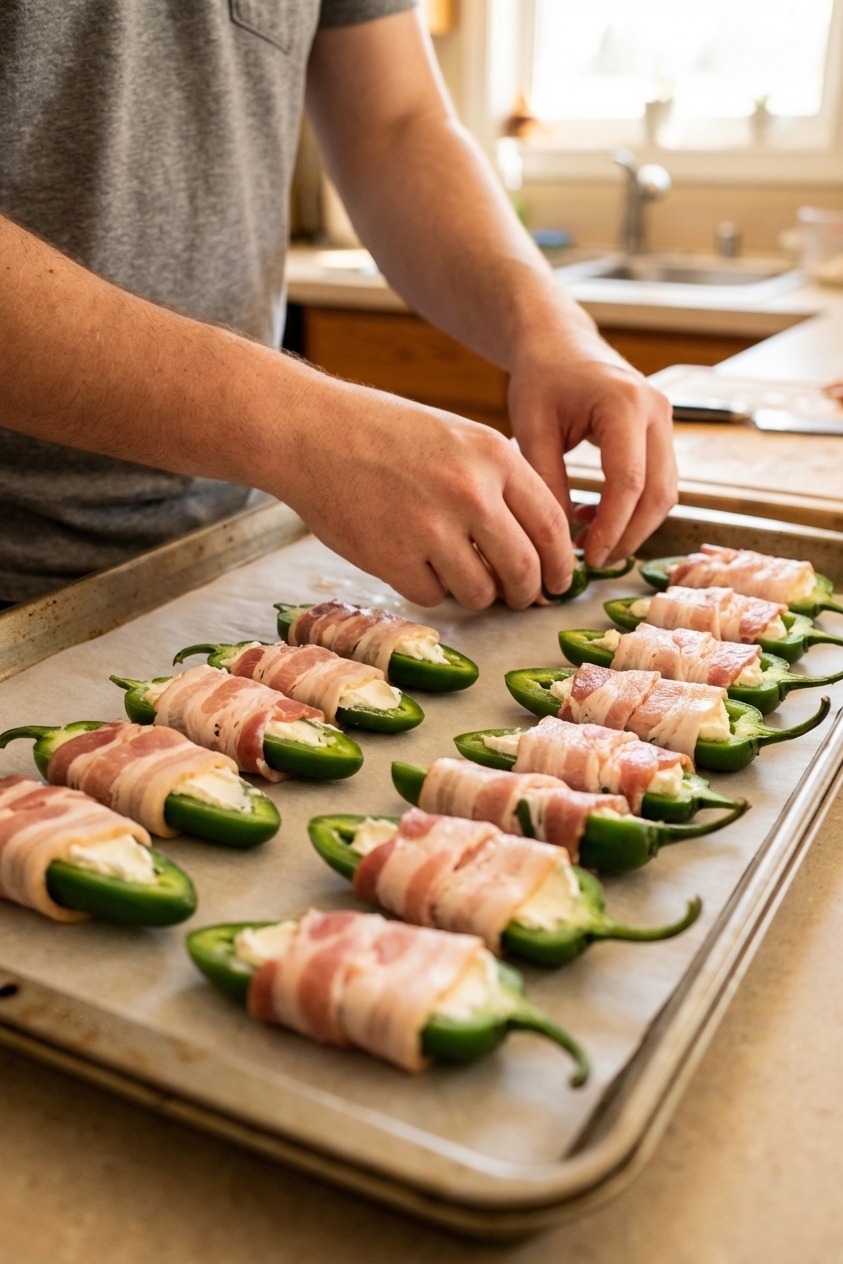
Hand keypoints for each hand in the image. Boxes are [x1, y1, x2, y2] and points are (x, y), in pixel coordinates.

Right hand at [276, 374, 573, 609]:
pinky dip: (427, 588)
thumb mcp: (458, 437)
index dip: (560, 564)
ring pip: (480, 592)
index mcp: (494, 456)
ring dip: (476, 595)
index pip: (551, 526)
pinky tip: (411, 562)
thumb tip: (536, 546)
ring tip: (457, 576)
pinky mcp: (392, 558)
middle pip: (524, 569)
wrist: (312, 431)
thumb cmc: (385, 434)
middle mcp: (469, 492)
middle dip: (526, 593)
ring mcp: (430, 528)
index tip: (559, 582)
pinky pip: (432, 596)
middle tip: (519, 599)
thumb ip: (499, 483)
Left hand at [508, 329, 676, 567]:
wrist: (559, 344)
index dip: (612, 527)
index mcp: (624, 404)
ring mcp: (665, 421)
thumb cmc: (541, 379)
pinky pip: (659, 482)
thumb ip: (546, 480)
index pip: (629, 482)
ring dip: (634, 526)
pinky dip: (634, 509)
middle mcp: (656, 411)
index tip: (587, 557)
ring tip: (591, 542)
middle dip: (629, 535)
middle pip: (659, 493)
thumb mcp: (531, 427)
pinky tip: (596, 517)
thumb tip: (556, 538)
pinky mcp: (661, 433)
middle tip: (592, 561)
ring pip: (666, 493)